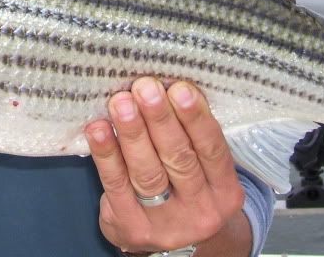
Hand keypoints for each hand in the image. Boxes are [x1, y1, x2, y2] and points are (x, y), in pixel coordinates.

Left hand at [85, 78, 248, 255]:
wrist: (168, 240)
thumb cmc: (185, 186)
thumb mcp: (203, 168)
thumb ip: (191, 134)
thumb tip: (169, 84)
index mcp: (225, 190)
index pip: (212, 150)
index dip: (195, 118)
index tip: (179, 88)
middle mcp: (201, 210)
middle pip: (179, 159)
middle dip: (160, 119)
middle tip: (145, 87)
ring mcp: (165, 223)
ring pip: (147, 172)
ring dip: (132, 133)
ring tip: (121, 102)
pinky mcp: (131, 227)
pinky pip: (117, 185)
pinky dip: (106, 154)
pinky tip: (98, 129)